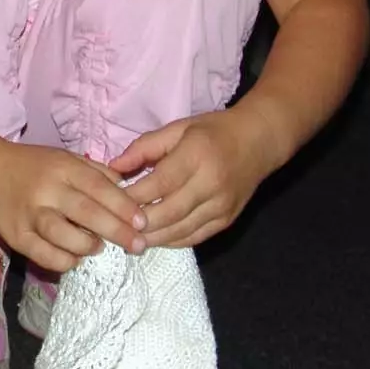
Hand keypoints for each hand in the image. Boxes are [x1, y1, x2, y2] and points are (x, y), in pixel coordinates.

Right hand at [0, 142, 146, 273]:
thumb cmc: (34, 166)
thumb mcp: (66, 159)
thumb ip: (97, 174)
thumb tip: (131, 193)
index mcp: (62, 168)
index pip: (99, 187)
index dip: (123, 206)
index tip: (143, 222)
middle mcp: (46, 190)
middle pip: (86, 212)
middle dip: (116, 231)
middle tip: (137, 245)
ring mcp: (29, 214)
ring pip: (63, 235)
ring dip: (88, 246)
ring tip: (98, 247)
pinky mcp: (16, 236)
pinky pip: (44, 255)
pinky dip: (64, 261)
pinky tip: (74, 258)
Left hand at [109, 106, 282, 248]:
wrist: (258, 141)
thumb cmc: (212, 131)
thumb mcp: (177, 128)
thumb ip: (145, 147)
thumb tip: (114, 167)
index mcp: (196, 155)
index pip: (160, 183)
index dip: (134, 196)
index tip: (111, 202)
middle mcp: (211, 183)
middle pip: (169, 212)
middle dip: (140, 222)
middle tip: (115, 226)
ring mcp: (222, 205)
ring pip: (181, 230)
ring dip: (152, 237)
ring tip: (128, 237)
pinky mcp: (227, 219)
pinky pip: (195, 237)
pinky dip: (172, 240)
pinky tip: (154, 237)